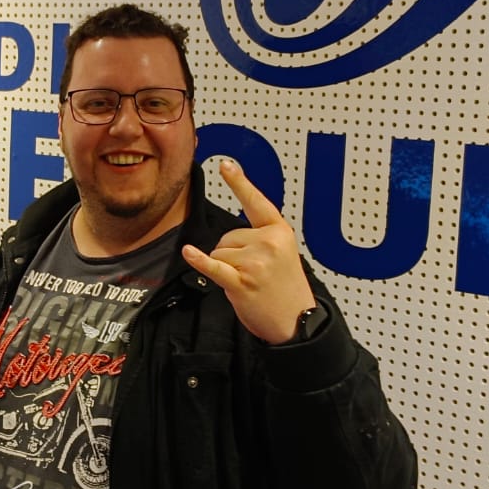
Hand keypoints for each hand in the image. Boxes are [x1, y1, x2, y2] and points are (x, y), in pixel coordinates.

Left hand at [181, 159, 317, 343]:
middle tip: (254, 275)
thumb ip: (261, 239)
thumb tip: (227, 239)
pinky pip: (214, 266)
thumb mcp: (283, 254)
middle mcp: (268, 242)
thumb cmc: (286, 290)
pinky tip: (190, 253)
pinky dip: (201, 261)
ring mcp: (256, 262)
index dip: (239, 183)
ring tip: (250, 284)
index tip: (225, 165)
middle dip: (232, 255)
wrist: (298, 323)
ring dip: (226, 269)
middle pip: (226, 236)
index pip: (256, 202)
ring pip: (218, 252)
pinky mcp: (242, 281)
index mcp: (279, 231)